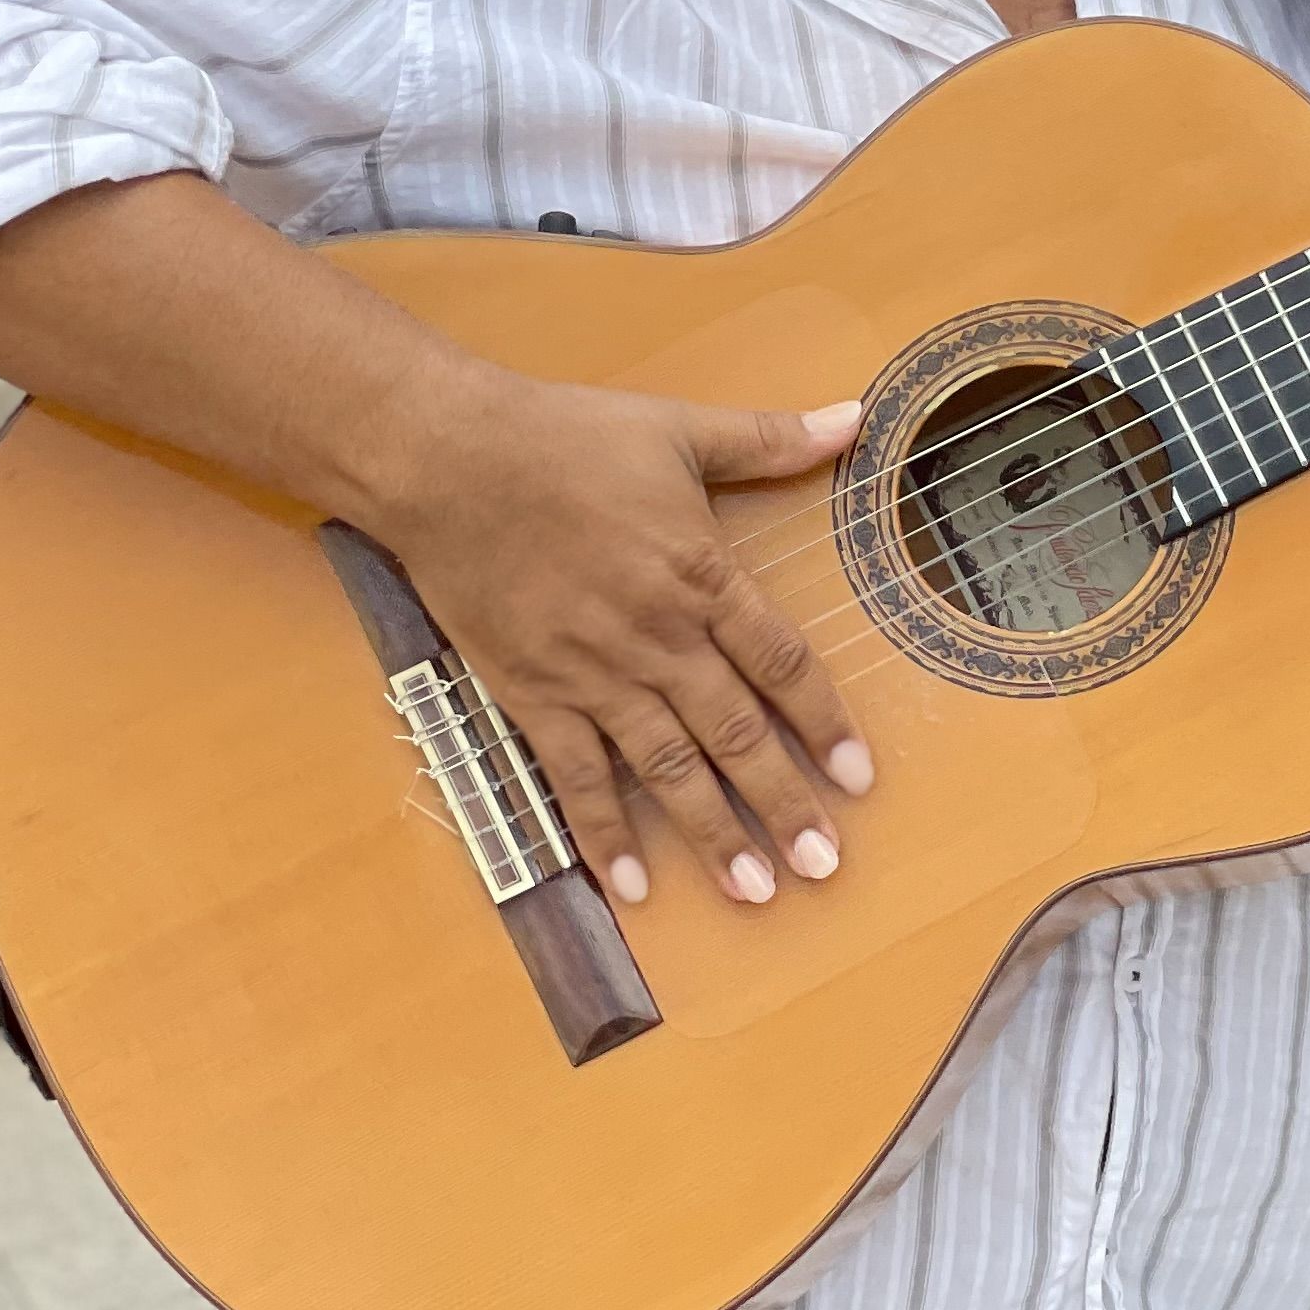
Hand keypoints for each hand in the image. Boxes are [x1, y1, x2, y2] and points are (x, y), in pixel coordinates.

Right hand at [362, 377, 873, 907]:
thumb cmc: (564, 439)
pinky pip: (576, 778)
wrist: (448, 460)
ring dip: (714, 835)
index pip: (782, 664)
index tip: (860, 779)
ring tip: (756, 891)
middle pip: (735, 733)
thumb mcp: (680, 429)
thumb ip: (769, 439)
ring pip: (668, 770)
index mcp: (701, 577)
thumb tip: (853, 417)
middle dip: (785, 803)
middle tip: (824, 864)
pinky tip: (630, 886)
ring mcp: (594, 674)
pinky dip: (602, 834)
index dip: (826, 723)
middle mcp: (658, 638)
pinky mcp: (533, 695)